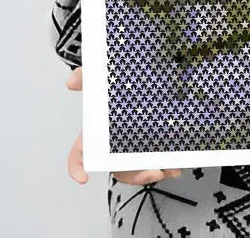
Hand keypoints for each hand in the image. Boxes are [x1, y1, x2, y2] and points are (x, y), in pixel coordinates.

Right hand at [65, 66, 182, 184]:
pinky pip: (157, 160)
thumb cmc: (122, 83)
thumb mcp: (104, 76)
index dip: (77, 166)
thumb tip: (71, 81)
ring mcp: (135, 143)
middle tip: (152, 172)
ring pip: (139, 168)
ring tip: (171, 169)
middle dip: (134, 175)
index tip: (83, 177)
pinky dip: (168, 166)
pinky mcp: (154, 142)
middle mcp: (116, 141)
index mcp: (100, 130)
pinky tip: (177, 165)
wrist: (151, 72)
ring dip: (154, 172)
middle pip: (118, 167)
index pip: (82, 150)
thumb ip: (88, 76)